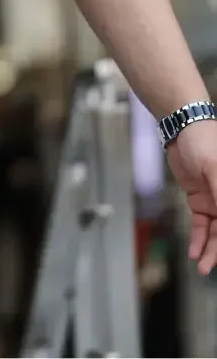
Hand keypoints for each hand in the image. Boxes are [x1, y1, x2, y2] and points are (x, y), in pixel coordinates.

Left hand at [166, 120, 216, 273]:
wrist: (181, 127)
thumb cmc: (204, 140)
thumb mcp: (215, 167)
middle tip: (210, 267)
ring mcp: (216, 201)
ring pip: (216, 233)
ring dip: (210, 251)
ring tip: (202, 267)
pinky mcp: (200, 201)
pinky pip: (202, 225)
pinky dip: (198, 239)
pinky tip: (194, 252)